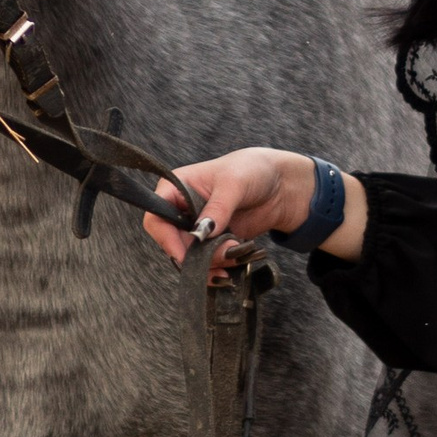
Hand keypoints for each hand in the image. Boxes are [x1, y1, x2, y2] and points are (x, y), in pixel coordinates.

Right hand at [140, 147, 365, 267]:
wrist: (280, 185)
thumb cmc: (253, 170)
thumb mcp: (234, 184)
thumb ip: (217, 208)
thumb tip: (201, 233)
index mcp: (176, 187)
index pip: (156, 217)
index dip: (166, 238)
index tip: (186, 254)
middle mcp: (182, 209)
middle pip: (173, 243)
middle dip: (196, 255)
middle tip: (221, 256)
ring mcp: (198, 228)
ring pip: (191, 257)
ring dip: (211, 262)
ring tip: (235, 253)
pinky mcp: (213, 242)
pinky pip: (207, 262)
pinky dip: (220, 266)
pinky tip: (235, 261)